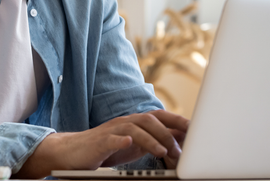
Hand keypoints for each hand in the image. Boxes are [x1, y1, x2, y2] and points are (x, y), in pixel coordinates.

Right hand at [15, 110, 188, 177]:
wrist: (73, 153)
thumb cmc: (105, 149)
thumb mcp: (134, 145)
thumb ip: (154, 140)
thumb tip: (179, 141)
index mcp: (135, 123)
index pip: (160, 116)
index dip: (178, 121)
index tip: (196, 131)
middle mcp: (125, 122)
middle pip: (150, 119)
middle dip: (168, 131)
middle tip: (182, 149)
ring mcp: (112, 130)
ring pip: (135, 128)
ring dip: (152, 139)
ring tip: (164, 152)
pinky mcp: (99, 141)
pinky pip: (112, 138)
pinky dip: (122, 140)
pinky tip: (129, 143)